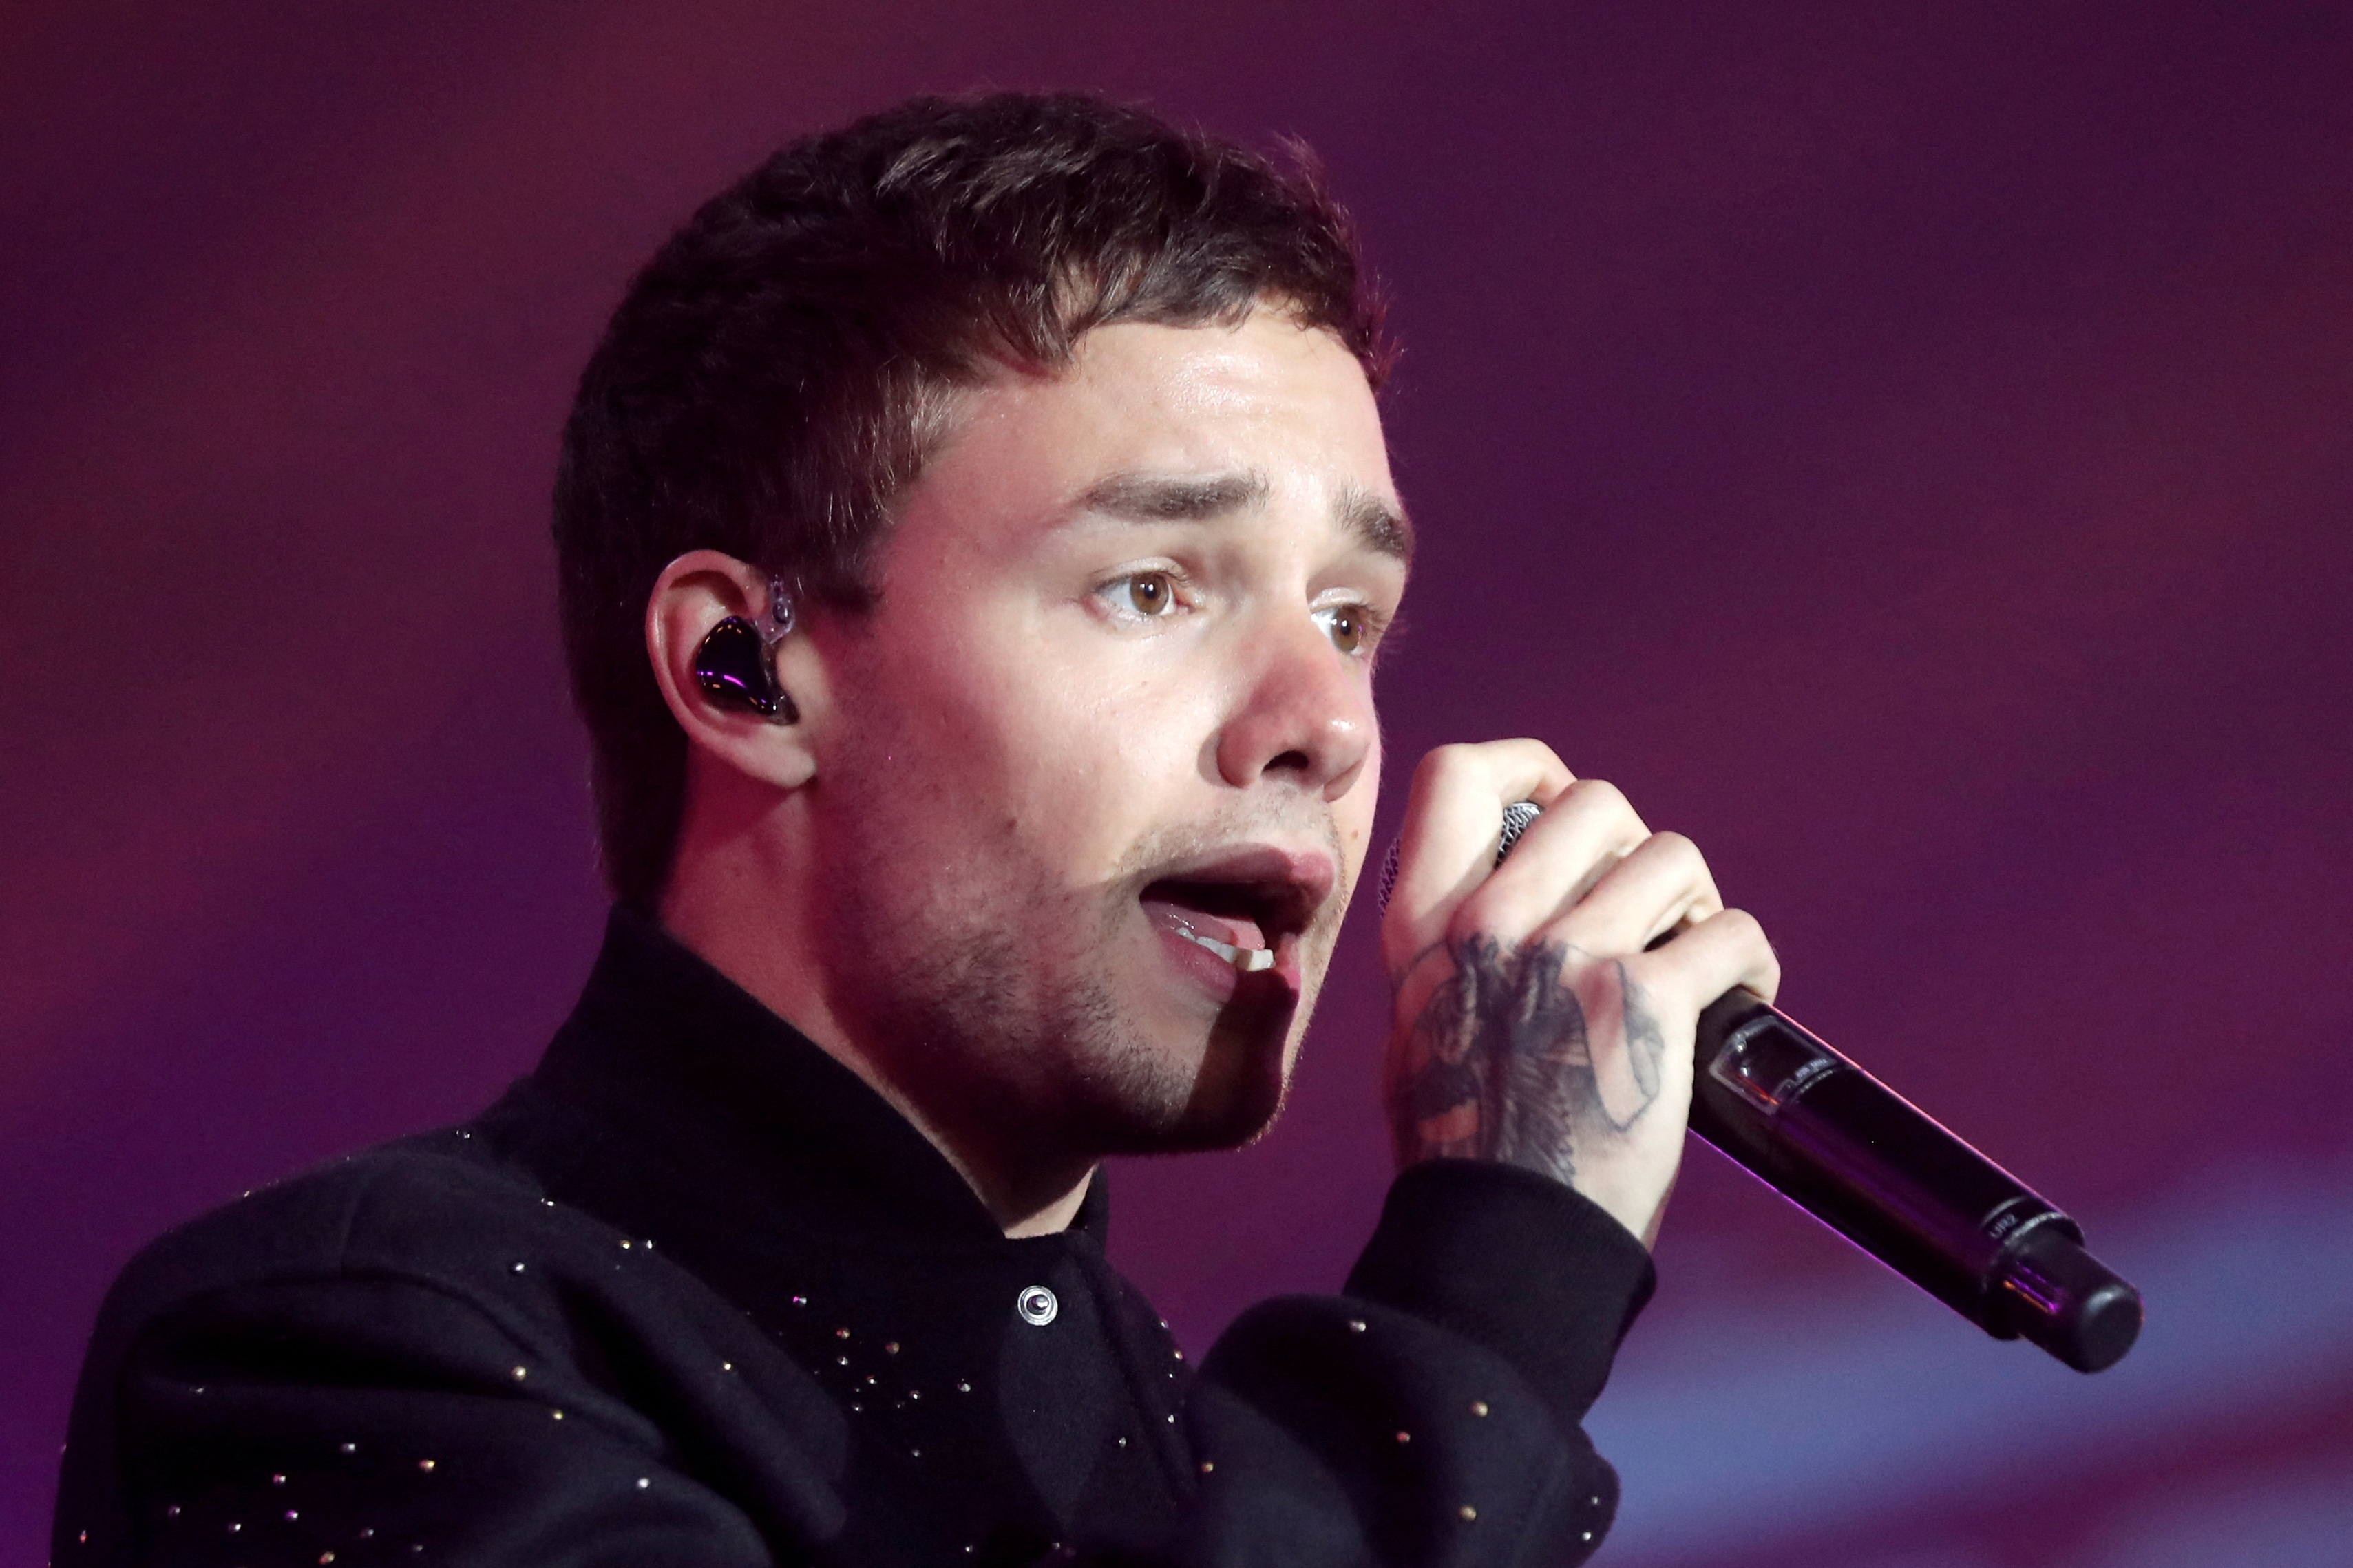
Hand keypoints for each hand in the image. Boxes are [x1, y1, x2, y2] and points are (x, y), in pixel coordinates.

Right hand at [1379, 741, 1779, 1245]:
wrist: (1504, 1238)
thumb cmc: (1466, 1148)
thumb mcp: (1418, 1025)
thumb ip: (1453, 950)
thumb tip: (1505, 903)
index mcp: (1424, 925)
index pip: (1458, 773)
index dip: (1527, 767)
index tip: (1558, 807)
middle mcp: (1490, 923)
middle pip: (1594, 801)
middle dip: (1637, 847)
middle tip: (1648, 911)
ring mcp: (1567, 955)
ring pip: (1674, 856)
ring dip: (1697, 905)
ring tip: (1693, 961)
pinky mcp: (1644, 1000)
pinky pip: (1730, 933)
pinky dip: (1749, 963)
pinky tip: (1736, 1001)